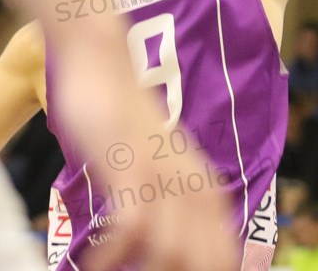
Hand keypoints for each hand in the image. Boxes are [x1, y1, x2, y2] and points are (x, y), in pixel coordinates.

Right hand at [53, 48, 239, 270]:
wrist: (105, 67)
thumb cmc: (127, 125)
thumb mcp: (161, 172)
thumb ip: (175, 208)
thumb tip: (175, 253)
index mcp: (208, 193)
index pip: (225, 258)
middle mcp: (194, 189)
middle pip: (207, 263)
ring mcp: (163, 179)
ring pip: (172, 254)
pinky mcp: (131, 169)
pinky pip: (132, 230)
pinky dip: (110, 257)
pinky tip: (93, 265)